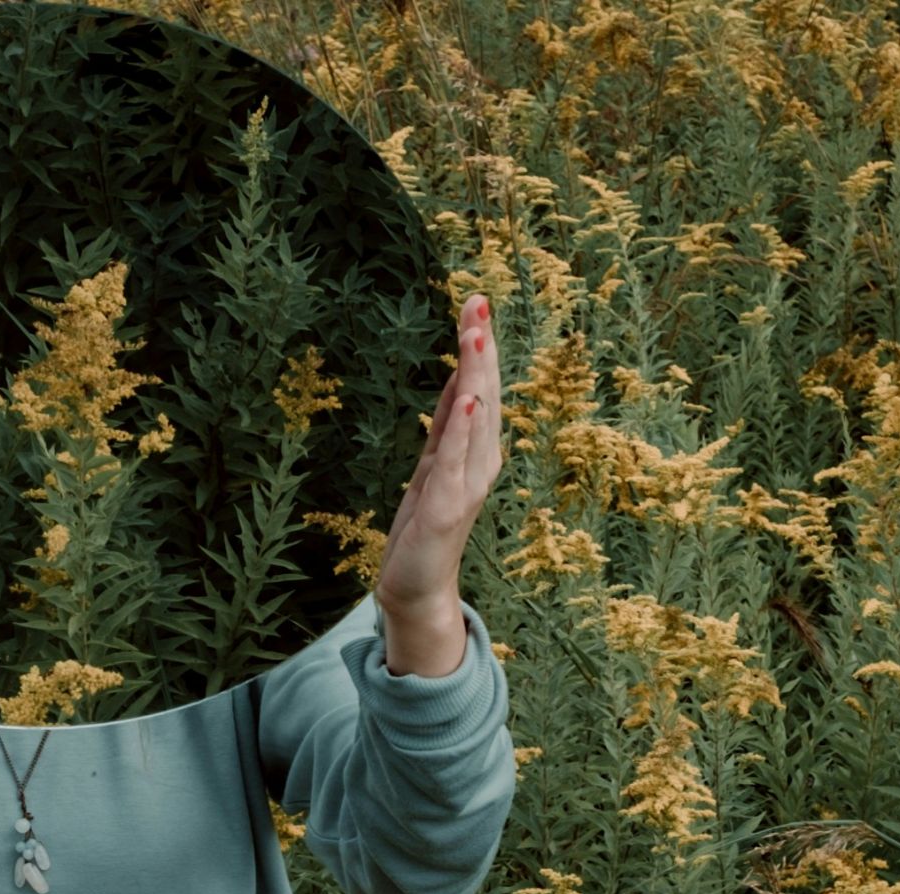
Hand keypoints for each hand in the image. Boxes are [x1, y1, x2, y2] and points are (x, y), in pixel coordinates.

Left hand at [373, 292, 502, 621]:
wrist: (416, 586)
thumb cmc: (427, 525)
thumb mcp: (434, 462)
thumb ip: (448, 423)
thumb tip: (462, 376)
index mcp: (475, 450)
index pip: (479, 388)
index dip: (478, 347)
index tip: (475, 302)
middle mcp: (480, 463)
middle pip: (483, 395)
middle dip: (481, 350)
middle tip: (478, 303)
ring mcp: (466, 486)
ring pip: (474, 421)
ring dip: (476, 377)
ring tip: (476, 338)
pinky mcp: (446, 510)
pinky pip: (454, 463)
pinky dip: (463, 431)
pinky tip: (468, 403)